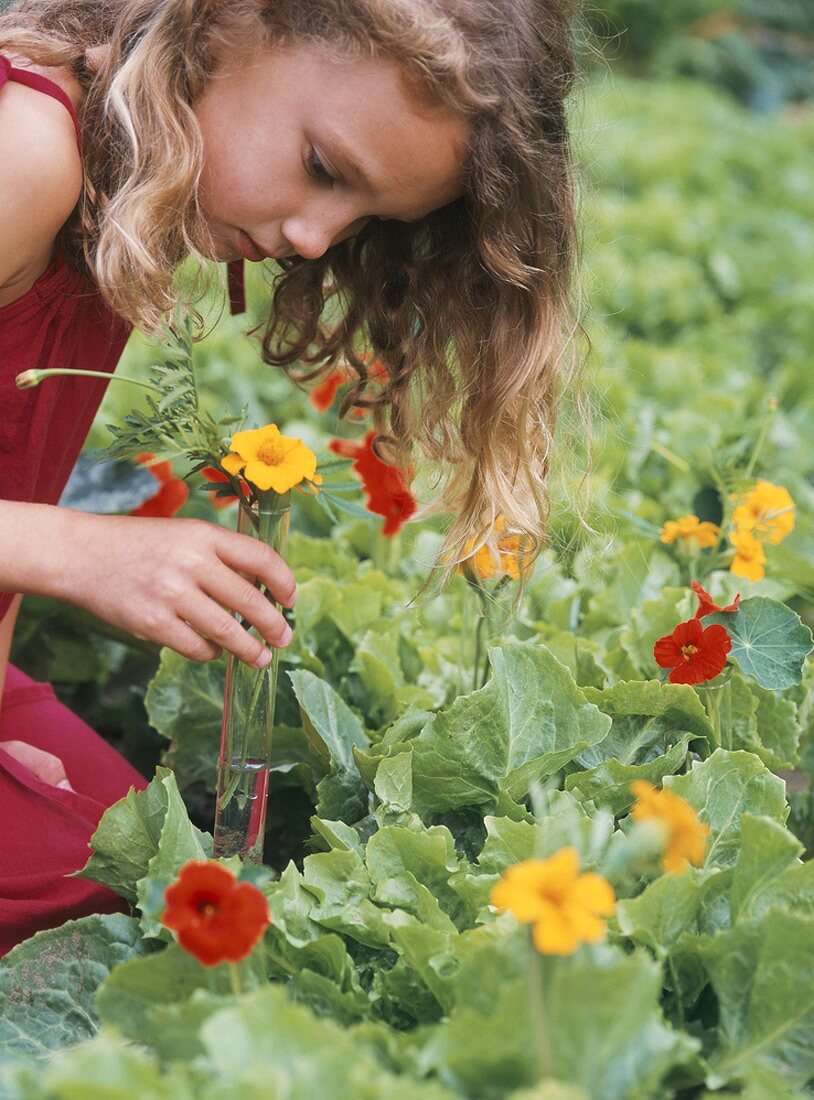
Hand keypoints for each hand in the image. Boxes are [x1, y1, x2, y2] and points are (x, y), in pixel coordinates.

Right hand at [52, 513, 295, 665]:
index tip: (291, 600)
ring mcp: (172, 594)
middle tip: (284, 639)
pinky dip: (210, 653)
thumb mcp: (184, 535)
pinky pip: (197, 647)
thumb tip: (264, 590)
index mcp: (204, 535)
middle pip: (250, 600)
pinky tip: (213, 651)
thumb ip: (221, 557)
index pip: (261, 558)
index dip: (284, 582)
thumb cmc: (141, 546)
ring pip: (228, 631)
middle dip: (274, 625)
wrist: (83, 555)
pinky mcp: (152, 623)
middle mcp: (191, 562)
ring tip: (260, 658)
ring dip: (249, 649)